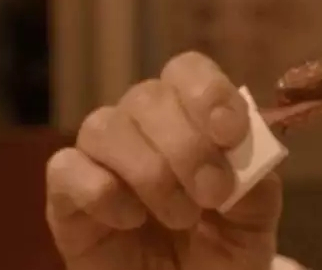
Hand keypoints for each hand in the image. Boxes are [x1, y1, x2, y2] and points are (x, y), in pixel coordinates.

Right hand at [46, 52, 280, 269]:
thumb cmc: (217, 253)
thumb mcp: (253, 224)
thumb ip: (257, 189)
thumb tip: (246, 156)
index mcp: (191, 116)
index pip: (188, 71)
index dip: (208, 93)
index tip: (230, 134)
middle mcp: (142, 125)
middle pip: (148, 96)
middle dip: (187, 146)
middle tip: (213, 195)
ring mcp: (100, 157)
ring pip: (105, 125)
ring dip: (149, 171)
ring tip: (181, 217)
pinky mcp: (64, 196)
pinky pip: (66, 169)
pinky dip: (101, 191)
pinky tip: (130, 220)